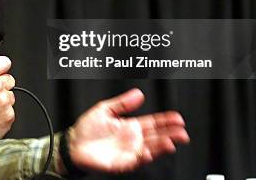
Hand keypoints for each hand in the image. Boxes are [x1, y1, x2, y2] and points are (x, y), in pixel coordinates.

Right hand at [0, 56, 15, 151]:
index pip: (4, 62)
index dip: (3, 67)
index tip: (2, 71)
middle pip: (10, 79)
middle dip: (2, 85)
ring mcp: (4, 102)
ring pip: (11, 96)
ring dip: (3, 101)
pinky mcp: (9, 116)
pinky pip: (10, 111)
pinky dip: (3, 114)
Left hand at [65, 88, 189, 173]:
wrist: (72, 144)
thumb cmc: (87, 129)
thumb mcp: (105, 109)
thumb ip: (123, 103)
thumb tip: (139, 93)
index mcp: (131, 126)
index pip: (153, 123)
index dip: (166, 121)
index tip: (178, 118)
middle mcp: (133, 140)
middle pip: (156, 137)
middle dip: (171, 135)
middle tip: (182, 132)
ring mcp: (128, 152)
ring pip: (149, 150)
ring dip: (161, 147)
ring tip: (171, 142)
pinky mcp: (121, 163)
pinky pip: (134, 161)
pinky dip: (142, 157)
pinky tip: (148, 152)